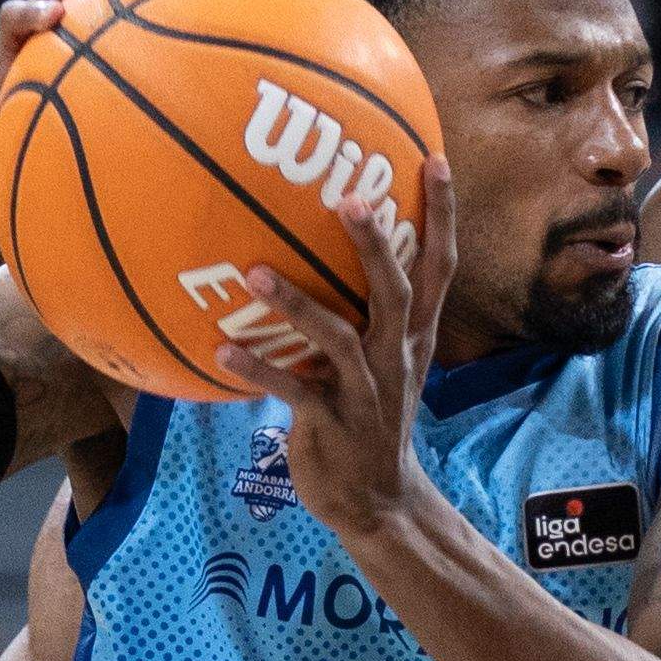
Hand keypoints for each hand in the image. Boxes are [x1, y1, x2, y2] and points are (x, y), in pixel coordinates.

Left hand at [207, 155, 455, 545]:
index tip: (434, 159)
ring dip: (296, 305)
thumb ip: (366, 313)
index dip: (440, 216)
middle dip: (376, 245)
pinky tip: (220, 349)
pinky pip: (292, 390)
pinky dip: (257, 370)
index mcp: (412, 338)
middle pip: (396, 291)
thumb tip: (322, 253)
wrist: (379, 500)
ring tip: (254, 273)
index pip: (438, 267)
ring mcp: (366, 392)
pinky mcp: (331, 424)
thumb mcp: (384, 364)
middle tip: (351, 197)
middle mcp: (396, 357)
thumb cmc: (370, 420)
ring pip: (338, 339)